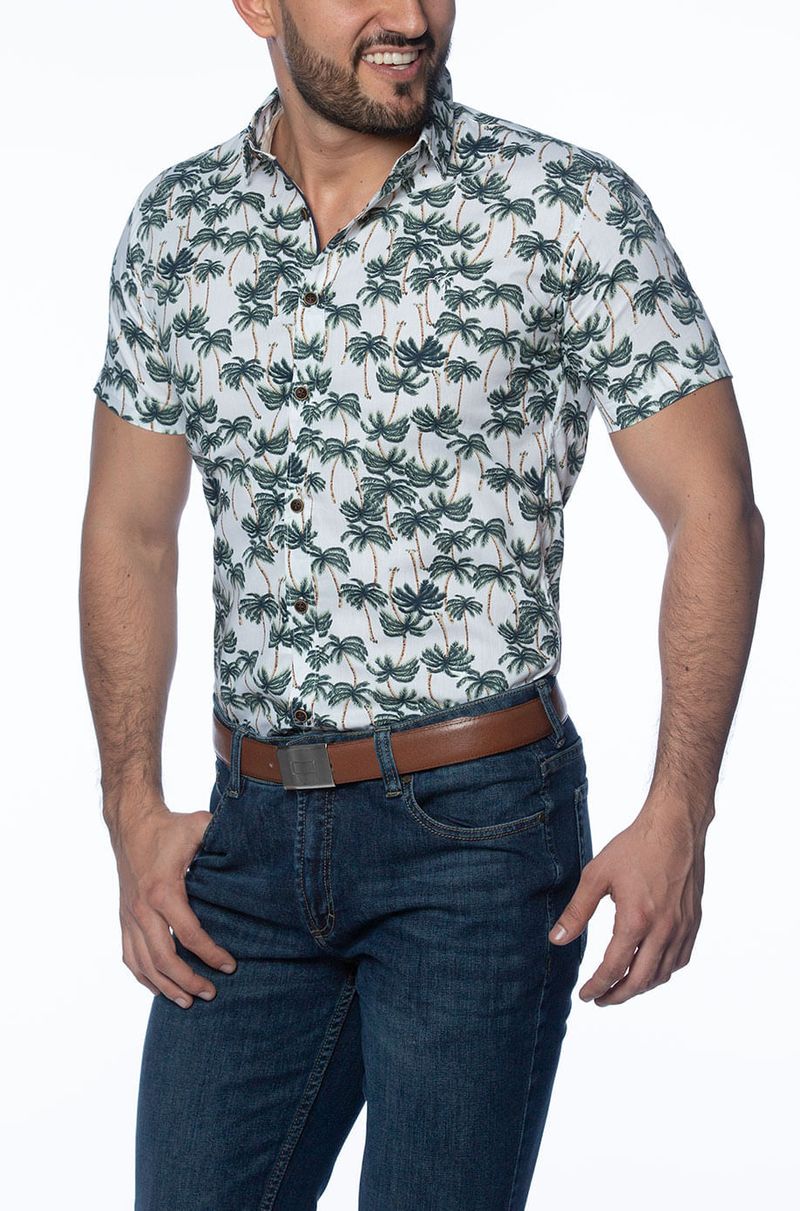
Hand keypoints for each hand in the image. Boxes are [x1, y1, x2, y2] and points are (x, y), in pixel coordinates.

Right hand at [108, 798, 237, 1008]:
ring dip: (165, 986)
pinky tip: (158, 988)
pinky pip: (129, 956)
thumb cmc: (170, 827)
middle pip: (163, 958)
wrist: (131, 823)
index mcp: (163, 890)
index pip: (188, 934)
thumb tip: (255, 847)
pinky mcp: (124, 918)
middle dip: (188, 980)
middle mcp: (143, 908)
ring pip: (144, 963)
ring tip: (187, 1002)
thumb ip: (224, 838)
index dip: (210, 954)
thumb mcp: (200, 827)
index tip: (230, 967)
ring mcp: (130, 916)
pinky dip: (143, 977)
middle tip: (211, 993)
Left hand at [549, 794, 711, 1005]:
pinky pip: (680, 960)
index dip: (597, 987)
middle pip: (640, 981)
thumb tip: (557, 940)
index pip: (614, 969)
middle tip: (600, 1000)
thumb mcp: (596, 876)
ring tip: (621, 987)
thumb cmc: (634, 848)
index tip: (586, 995)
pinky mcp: (693, 922)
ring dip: (641, 987)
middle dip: (618, 996)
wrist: (674, 828)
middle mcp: (663, 930)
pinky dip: (663, 972)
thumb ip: (577, 911)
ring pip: (663, 974)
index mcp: (636, 920)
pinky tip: (649, 968)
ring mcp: (682, 928)